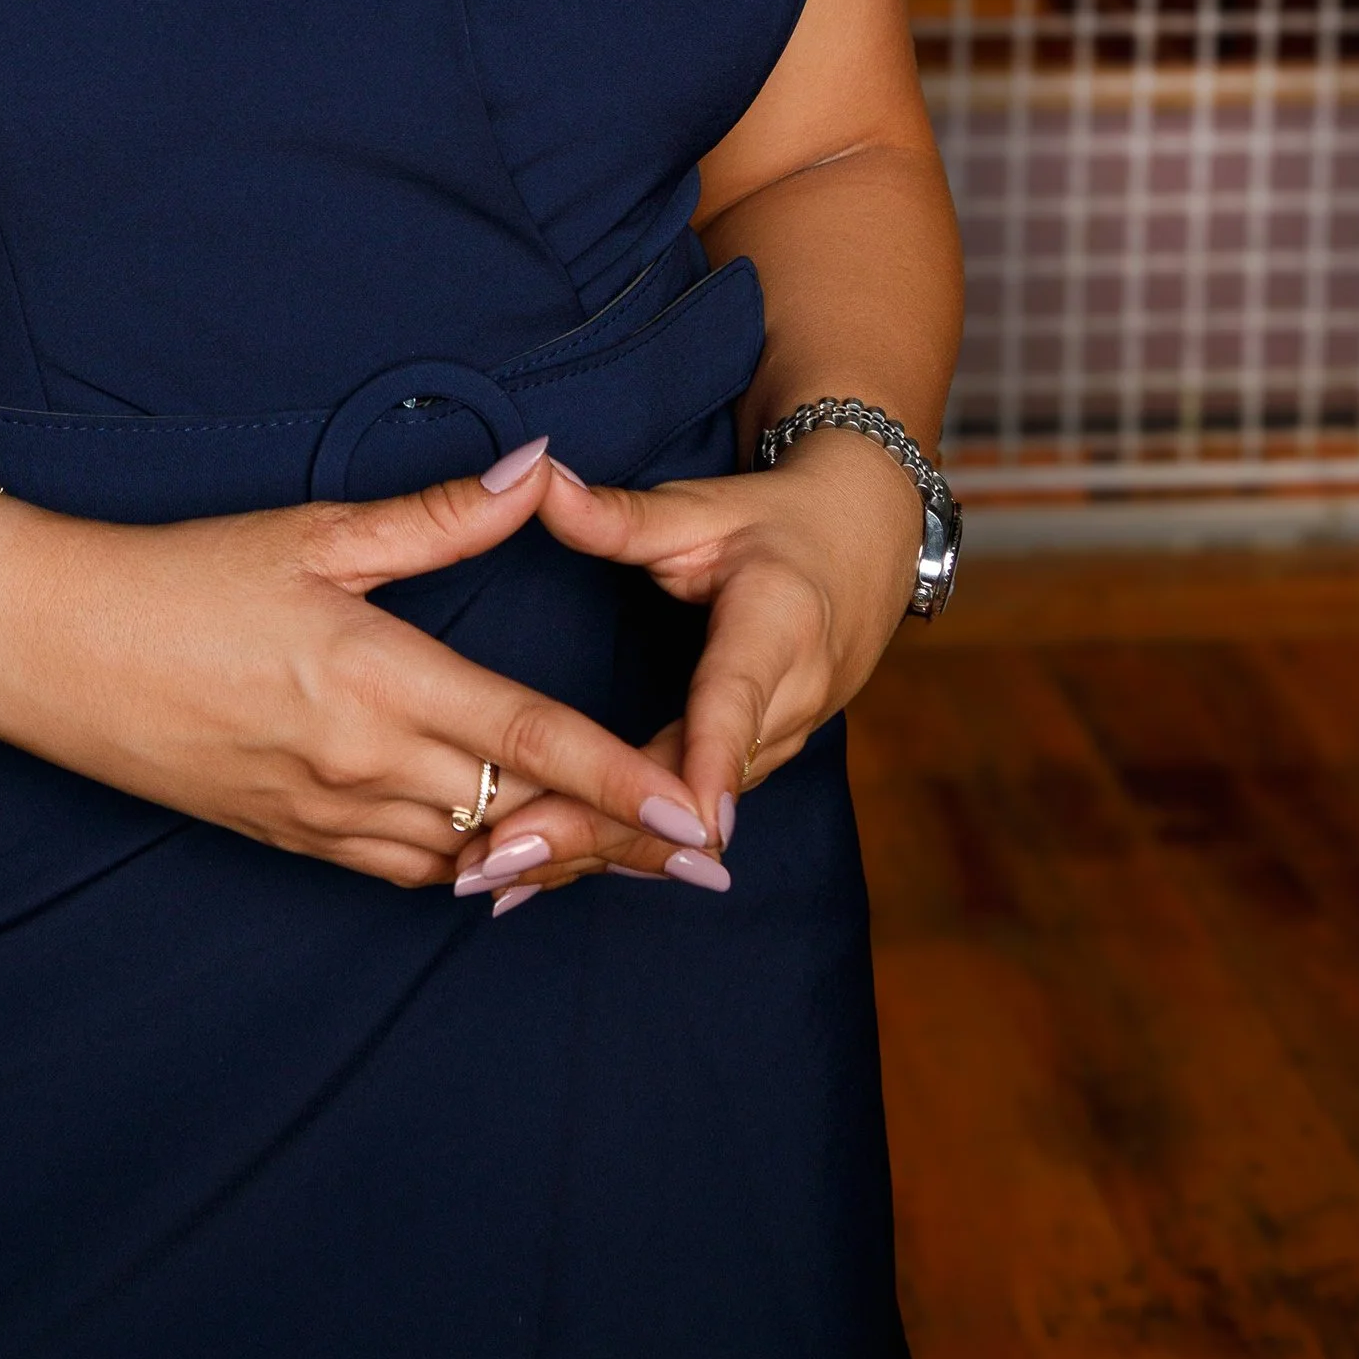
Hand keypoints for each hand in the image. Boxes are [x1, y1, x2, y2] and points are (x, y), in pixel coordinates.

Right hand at [0, 440, 692, 887]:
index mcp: (375, 676)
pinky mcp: (289, 838)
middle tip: (702, 859)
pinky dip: (467, 865)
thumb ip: (440, 517)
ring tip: (630, 859)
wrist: (52, 648)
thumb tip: (538, 470)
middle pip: (516, 814)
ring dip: (547, 856)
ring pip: (466, 855)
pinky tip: (507, 852)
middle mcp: (359, 762)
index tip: (692, 815)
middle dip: (613, 838)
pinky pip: (403, 871)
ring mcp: (322, 812)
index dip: (618, 781)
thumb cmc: (181, 574)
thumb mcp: (314, 531)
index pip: (527, 737)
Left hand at [448, 433, 920, 908]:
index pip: (736, 703)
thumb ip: (620, 515)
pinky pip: (683, 821)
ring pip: (682, 818)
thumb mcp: (704, 509)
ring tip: (495, 880)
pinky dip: (615, 847)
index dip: (709, 763)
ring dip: (594, 850)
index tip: (683, 822)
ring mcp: (776, 748)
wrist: (863, 550)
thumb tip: (540, 479)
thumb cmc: (777, 523)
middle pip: (690, 786)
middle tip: (500, 860)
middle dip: (598, 829)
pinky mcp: (754, 770)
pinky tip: (535, 877)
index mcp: (779, 628)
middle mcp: (787, 704)